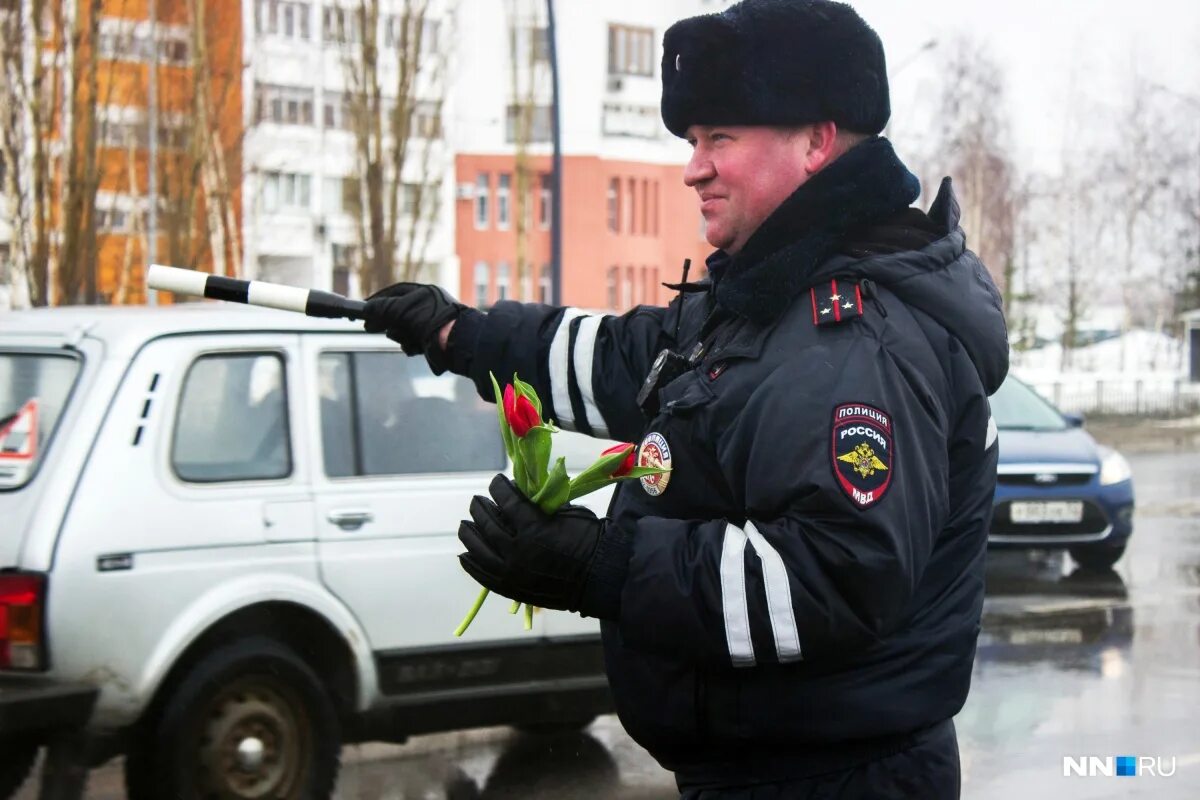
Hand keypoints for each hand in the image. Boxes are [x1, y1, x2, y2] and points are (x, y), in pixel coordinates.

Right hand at [362, 282, 463, 355]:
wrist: (456, 341)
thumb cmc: (431, 320)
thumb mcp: (403, 310)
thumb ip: (383, 308)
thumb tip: (367, 308)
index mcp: (424, 293)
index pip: (396, 292)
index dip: (379, 299)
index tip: (365, 307)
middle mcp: (428, 306)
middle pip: (398, 313)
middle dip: (386, 321)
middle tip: (369, 328)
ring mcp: (430, 324)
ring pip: (404, 329)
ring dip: (400, 335)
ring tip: (403, 338)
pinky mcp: (432, 340)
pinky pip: (414, 342)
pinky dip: (411, 345)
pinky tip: (414, 348)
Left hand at [458, 475, 609, 613]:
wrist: (599, 577)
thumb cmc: (589, 540)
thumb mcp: (566, 512)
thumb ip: (540, 503)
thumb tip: (519, 493)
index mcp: (533, 527)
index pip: (505, 500)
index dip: (497, 488)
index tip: (496, 482)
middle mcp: (517, 550)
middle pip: (487, 523)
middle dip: (480, 508)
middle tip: (477, 501)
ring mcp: (512, 572)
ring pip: (479, 549)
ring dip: (470, 533)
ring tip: (466, 524)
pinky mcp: (511, 588)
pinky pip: (483, 575)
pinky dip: (471, 563)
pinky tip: (465, 553)